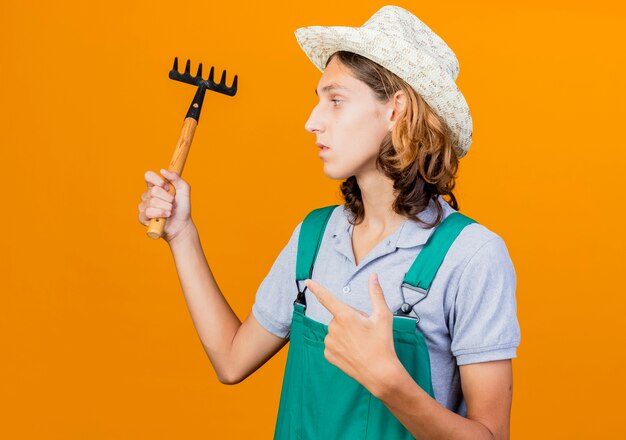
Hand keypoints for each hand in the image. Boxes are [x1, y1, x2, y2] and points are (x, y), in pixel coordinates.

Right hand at [137, 169, 193, 242]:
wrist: (182, 224)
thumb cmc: (182, 207)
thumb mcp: (184, 189)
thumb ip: (176, 178)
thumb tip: (163, 171)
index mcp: (155, 186)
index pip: (148, 176)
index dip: (158, 180)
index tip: (167, 187)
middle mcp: (147, 195)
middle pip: (154, 190)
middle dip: (168, 198)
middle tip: (172, 203)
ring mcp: (144, 206)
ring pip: (152, 202)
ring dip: (166, 207)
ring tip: (170, 211)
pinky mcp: (142, 217)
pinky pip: (148, 212)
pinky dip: (160, 214)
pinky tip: (166, 216)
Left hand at [305, 273, 400, 392]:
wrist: (380, 374)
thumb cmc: (383, 344)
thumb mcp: (383, 316)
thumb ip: (376, 293)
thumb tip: (373, 276)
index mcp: (345, 316)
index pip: (327, 298)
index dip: (316, 288)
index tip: (307, 281)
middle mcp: (333, 328)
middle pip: (340, 316)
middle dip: (350, 319)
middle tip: (365, 331)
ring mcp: (329, 342)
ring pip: (336, 330)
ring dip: (345, 332)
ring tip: (361, 343)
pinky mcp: (328, 355)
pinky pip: (332, 343)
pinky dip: (341, 345)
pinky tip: (353, 351)